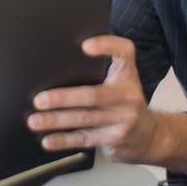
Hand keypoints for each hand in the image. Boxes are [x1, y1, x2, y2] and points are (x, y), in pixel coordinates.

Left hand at [26, 35, 186, 172]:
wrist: (151, 136)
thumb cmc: (127, 103)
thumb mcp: (122, 82)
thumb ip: (102, 70)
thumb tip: (59, 66)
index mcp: (128, 75)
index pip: (124, 52)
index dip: (106, 46)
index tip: (85, 46)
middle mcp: (129, 96)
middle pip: (93, 95)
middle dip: (63, 98)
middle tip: (40, 99)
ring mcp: (123, 120)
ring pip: (84, 119)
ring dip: (56, 120)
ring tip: (35, 120)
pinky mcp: (115, 139)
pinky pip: (85, 139)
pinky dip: (64, 140)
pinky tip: (49, 140)